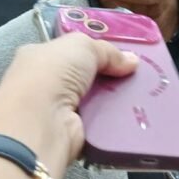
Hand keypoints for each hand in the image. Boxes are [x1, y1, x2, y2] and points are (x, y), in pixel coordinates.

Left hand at [0, 32, 138, 169]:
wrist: (40, 120)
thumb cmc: (53, 72)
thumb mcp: (83, 46)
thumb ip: (107, 51)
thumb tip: (132, 60)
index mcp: (37, 57)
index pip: (67, 51)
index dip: (92, 51)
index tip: (119, 55)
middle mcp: (42, 83)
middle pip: (82, 77)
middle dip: (107, 76)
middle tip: (134, 75)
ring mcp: (54, 110)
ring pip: (92, 100)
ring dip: (113, 99)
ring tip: (141, 94)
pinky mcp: (68, 132)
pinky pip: (98, 122)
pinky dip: (113, 120)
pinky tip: (131, 115)